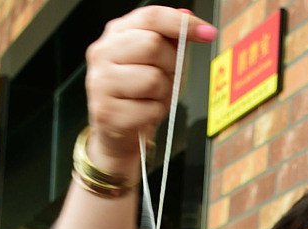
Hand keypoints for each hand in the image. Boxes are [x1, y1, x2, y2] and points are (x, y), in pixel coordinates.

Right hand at [83, 6, 216, 169]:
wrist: (117, 133)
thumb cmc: (140, 94)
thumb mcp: (157, 61)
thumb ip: (171, 39)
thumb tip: (189, 17)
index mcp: (116, 33)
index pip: (151, 16)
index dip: (182, 23)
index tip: (206, 32)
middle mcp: (103, 53)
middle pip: (152, 45)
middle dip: (171, 64)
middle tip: (168, 77)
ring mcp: (101, 83)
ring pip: (152, 79)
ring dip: (164, 92)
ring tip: (153, 97)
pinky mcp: (106, 112)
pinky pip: (149, 109)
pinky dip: (155, 114)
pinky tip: (144, 113)